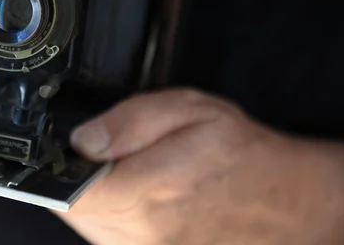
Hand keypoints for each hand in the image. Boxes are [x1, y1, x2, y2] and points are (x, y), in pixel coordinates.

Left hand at [59, 89, 343, 244]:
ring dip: (98, 196)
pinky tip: (143, 196)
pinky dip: (113, 213)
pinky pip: (108, 236)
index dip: (58, 167)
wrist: (285, 203)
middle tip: (117, 156)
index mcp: (148, 195)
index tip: (72, 152)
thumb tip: (81, 140)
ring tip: (138, 175)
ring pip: (87, 225)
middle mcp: (142, 236)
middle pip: (72, 209)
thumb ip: (128, 122)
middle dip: (81, 177)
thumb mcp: (188, 111)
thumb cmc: (241, 156)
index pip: (67, 193)